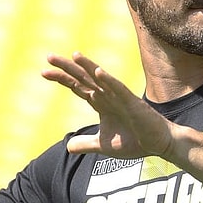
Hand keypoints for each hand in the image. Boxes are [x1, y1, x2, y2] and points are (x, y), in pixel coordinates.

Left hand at [42, 52, 173, 159]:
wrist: (159, 144)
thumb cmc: (134, 141)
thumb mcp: (104, 145)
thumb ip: (86, 144)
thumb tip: (68, 147)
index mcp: (101, 103)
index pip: (78, 87)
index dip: (62, 79)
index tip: (44, 73)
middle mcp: (108, 96)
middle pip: (84, 78)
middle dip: (67, 68)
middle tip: (49, 57)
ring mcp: (121, 98)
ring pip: (101, 79)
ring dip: (88, 67)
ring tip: (74, 56)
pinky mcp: (133, 104)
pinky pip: (119, 90)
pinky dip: (109, 81)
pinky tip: (98, 72)